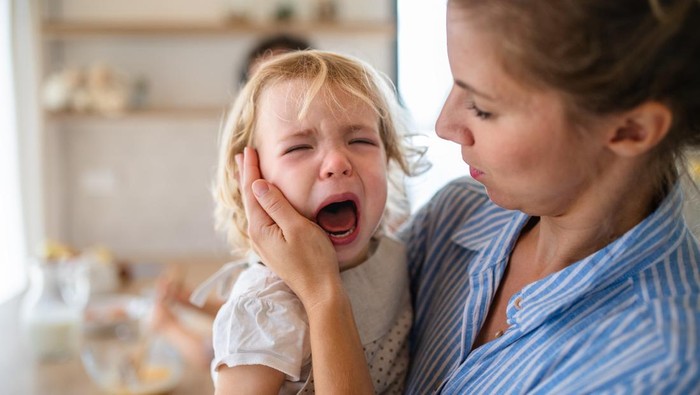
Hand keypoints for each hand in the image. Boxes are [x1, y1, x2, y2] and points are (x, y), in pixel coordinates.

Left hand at [237, 147, 342, 308]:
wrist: (320, 291)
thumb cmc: (314, 259)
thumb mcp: (297, 227)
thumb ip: (277, 205)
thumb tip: (257, 184)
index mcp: (261, 228)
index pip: (253, 191)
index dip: (251, 169)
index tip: (248, 150)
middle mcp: (258, 235)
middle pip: (249, 199)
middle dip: (247, 176)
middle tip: (241, 155)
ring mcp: (265, 243)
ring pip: (255, 209)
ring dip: (252, 188)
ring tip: (247, 173)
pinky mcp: (274, 248)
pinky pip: (262, 218)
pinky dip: (260, 203)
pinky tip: (262, 202)